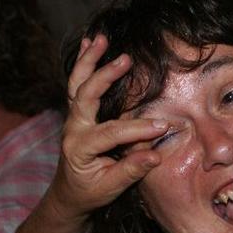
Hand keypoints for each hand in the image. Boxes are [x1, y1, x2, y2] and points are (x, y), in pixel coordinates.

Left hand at [45, 34, 168, 220]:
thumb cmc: (90, 191)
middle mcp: (72, 128)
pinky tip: (89, 44)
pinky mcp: (77, 112)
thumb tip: (156, 155)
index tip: (162, 126)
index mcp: (79, 148)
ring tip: (99, 39)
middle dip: (105, 76)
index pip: (110, 133)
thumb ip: (131, 170)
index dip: (137, 129)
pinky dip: (82, 63)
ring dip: (88, 60)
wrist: (69, 193)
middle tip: (126, 60)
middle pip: (85, 96)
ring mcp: (73, 118)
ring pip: (76, 84)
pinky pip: (76, 83)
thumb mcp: (110, 188)